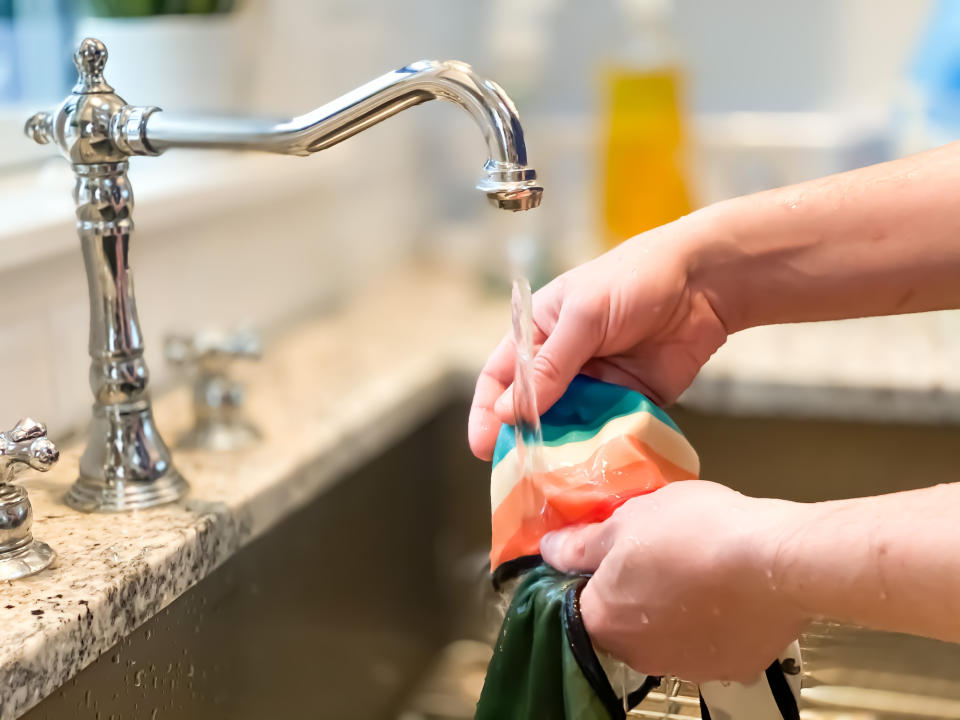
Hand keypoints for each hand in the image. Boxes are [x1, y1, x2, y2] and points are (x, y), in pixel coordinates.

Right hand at [468, 210, 728, 459]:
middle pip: (532, 410)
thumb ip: (550, 365)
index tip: (483, 448)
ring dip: (563, 452)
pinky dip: (602, 451)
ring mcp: (597, 385)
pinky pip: (609, 433)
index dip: (488, 412)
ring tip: (556, 481)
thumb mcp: (583, 316)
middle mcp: (563, 364)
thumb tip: (509, 411)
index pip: (500, 377)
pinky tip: (597, 469)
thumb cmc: (635, 279)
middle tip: (519, 476)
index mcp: (540, 333)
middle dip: (524, 441)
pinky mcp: (630, 402)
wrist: (705, 281)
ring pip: (569, 428)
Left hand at [540, 481, 809, 683]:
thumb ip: (583, 543)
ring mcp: (688, 667)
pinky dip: (714, 622)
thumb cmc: (694, 531)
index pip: (578, 602)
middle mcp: (639, 655)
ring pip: (668, 634)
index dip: (593, 575)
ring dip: (674, 608)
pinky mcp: (732, 667)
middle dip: (635, 591)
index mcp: (604, 620)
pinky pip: (711, 643)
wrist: (776, 560)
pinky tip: (728, 589)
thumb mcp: (628, 519)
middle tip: (659, 552)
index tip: (612, 551)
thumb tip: (549, 550)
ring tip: (699, 566)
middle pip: (624, 622)